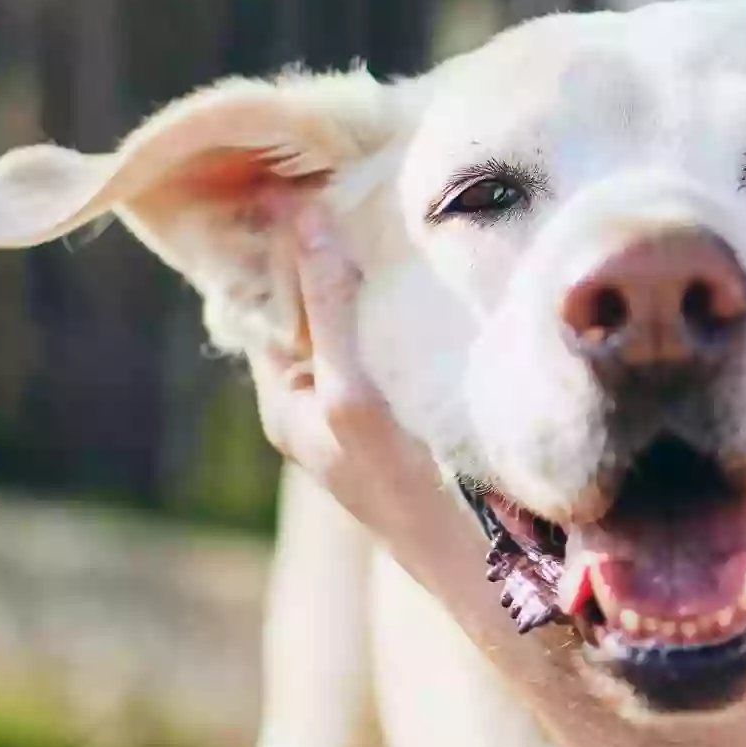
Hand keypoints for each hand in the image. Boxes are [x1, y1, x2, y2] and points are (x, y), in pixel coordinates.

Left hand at [247, 202, 467, 578]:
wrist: (479, 569)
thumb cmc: (406, 488)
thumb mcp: (353, 393)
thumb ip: (327, 309)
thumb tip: (302, 215)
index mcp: (286, 399)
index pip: (266, 300)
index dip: (278, 243)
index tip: (303, 177)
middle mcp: (319, 401)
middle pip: (313, 307)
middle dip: (329, 252)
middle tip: (356, 182)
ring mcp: (367, 408)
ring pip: (358, 324)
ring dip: (371, 277)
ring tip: (395, 215)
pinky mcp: (410, 412)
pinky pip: (393, 345)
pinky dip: (402, 308)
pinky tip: (428, 276)